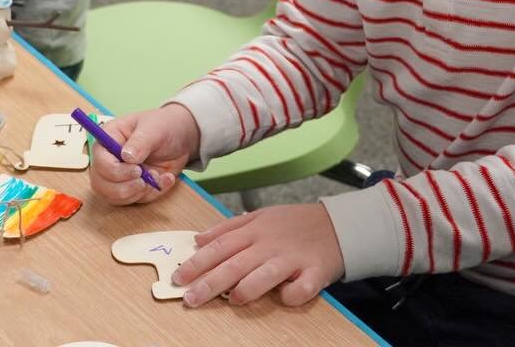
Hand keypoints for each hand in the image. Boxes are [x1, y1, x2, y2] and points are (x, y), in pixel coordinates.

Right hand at [88, 104, 198, 204]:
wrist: (181, 139)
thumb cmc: (164, 126)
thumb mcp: (155, 128)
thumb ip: (140, 142)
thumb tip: (126, 157)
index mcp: (108, 138)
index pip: (98, 160)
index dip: (114, 170)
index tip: (137, 170)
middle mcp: (108, 159)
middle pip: (100, 183)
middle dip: (124, 188)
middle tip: (145, 181)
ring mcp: (117, 176)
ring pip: (113, 197)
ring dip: (136, 193)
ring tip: (157, 177)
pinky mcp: (130, 187)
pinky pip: (132, 201)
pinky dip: (149, 195)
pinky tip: (164, 179)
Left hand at [175, 203, 343, 307]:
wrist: (336, 224)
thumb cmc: (293, 223)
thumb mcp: (259, 216)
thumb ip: (228, 227)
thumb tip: (198, 239)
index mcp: (254, 230)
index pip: (219, 246)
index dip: (197, 262)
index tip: (178, 277)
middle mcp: (269, 244)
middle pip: (235, 263)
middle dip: (210, 282)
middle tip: (190, 298)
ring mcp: (292, 258)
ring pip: (266, 274)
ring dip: (248, 287)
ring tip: (233, 299)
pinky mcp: (315, 272)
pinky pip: (302, 287)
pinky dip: (293, 294)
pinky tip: (284, 298)